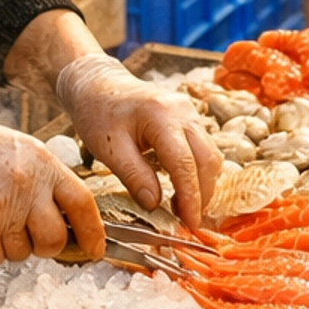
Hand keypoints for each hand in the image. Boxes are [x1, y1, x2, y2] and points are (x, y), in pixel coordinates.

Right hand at [0, 97, 104, 265]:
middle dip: (44, 247)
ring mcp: (2, 204)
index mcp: (42, 162)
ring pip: (22, 253)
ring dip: (9, 246)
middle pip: (54, 238)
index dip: (93, 232)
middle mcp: (27, 183)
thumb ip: (42, 179)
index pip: (82, 203)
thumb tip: (64, 217)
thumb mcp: (17, 149)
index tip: (95, 249)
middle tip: (26, 236)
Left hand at [56, 54, 220, 226]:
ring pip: (210, 154)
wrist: (98, 85)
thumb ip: (134, 176)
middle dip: (202, 194)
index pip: (185, 163)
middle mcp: (183, 111)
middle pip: (207, 159)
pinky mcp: (189, 117)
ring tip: (183, 208)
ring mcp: (189, 112)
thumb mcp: (108, 149)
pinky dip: (198, 171)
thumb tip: (155, 205)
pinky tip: (183, 188)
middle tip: (188, 222)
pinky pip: (203, 148)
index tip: (190, 223)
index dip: (190, 197)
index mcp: (161, 116)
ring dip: (202, 184)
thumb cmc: (98, 113)